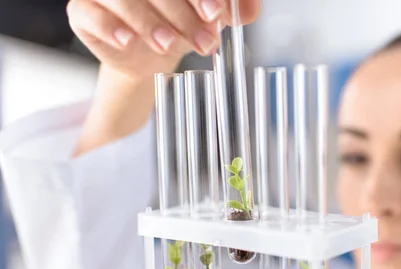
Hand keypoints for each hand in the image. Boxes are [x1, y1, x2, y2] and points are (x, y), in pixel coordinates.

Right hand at [66, 0, 261, 80]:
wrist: (150, 59)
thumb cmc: (180, 27)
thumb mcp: (211, 19)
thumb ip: (233, 10)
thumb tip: (250, 10)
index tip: (215, 14)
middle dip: (182, 14)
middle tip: (204, 42)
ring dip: (149, 22)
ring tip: (169, 45)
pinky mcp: (83, 10)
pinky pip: (88, 13)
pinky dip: (110, 27)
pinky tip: (128, 42)